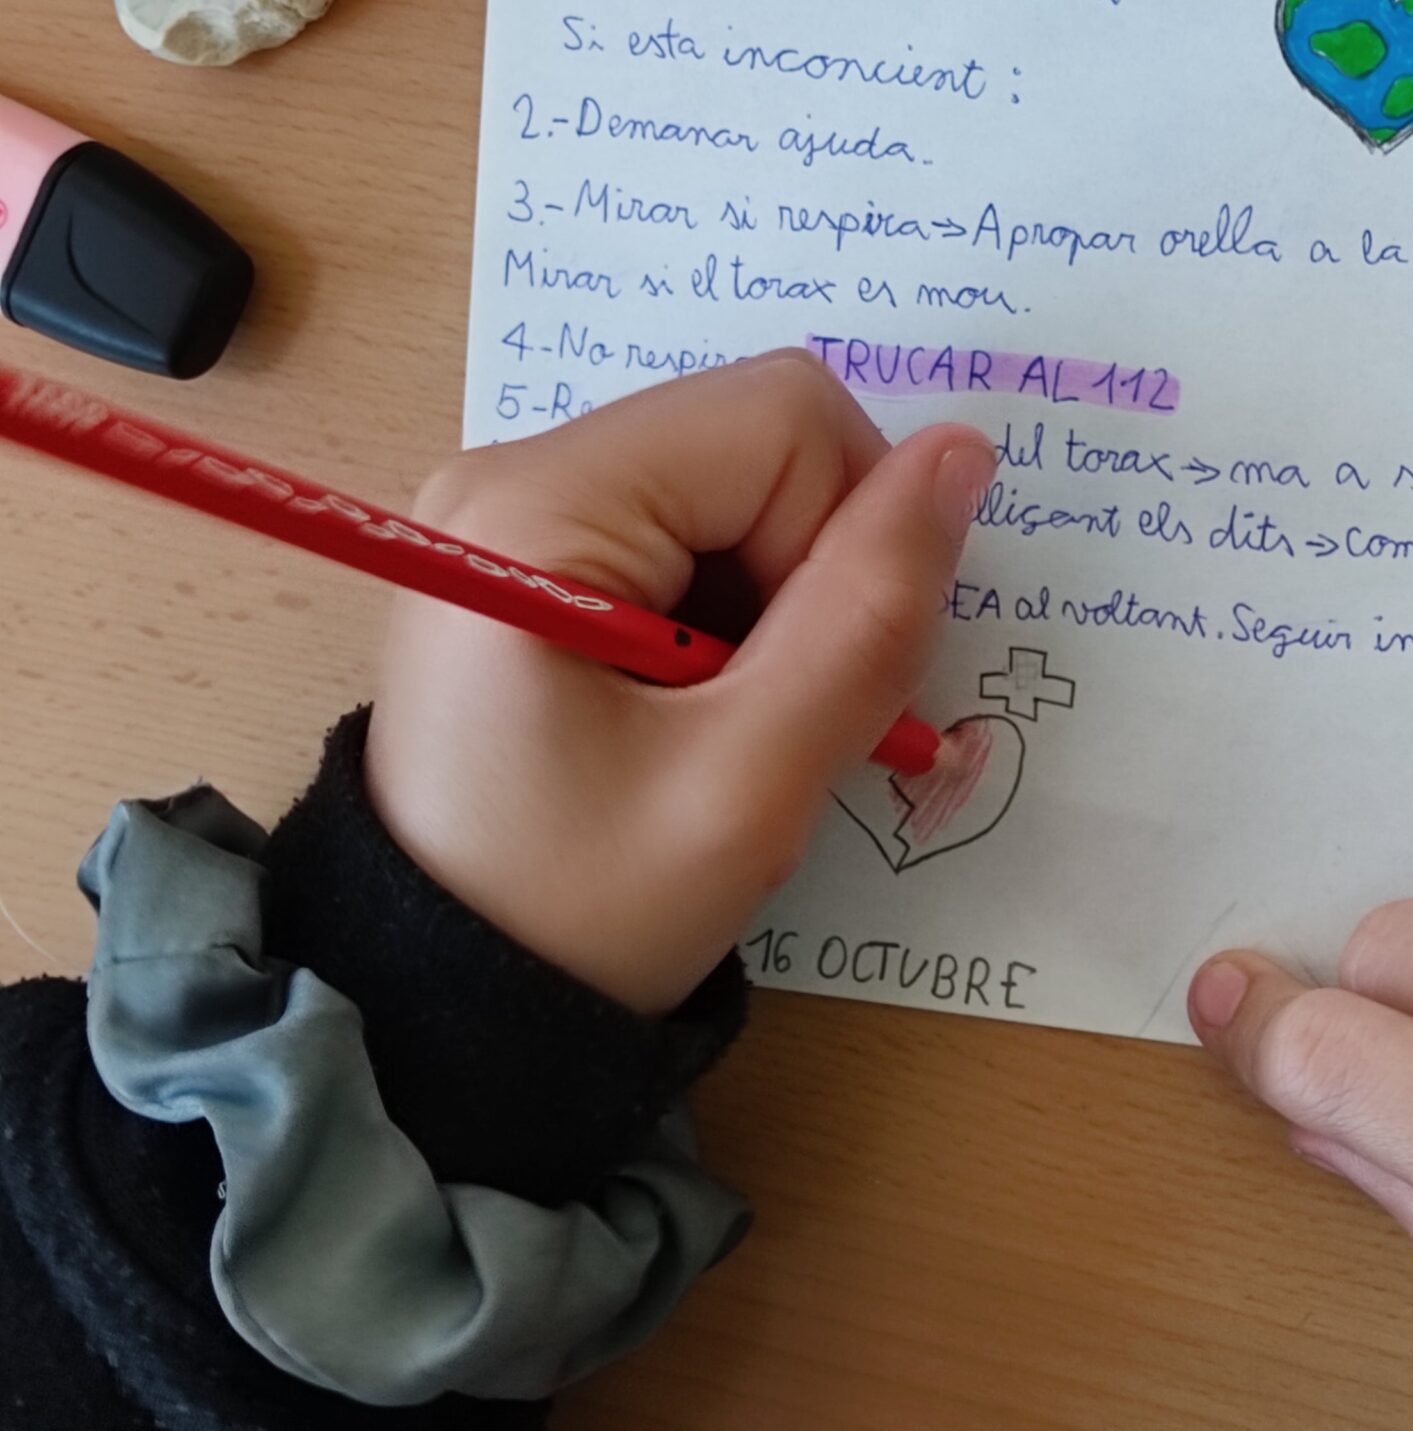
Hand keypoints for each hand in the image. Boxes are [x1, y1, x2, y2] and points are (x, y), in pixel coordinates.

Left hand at [365, 351, 993, 1015]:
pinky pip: (688, 531)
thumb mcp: (748, 783)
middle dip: (812, 570)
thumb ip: (867, 613)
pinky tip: (695, 715)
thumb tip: (962, 454)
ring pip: (739, 489)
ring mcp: (513, 511)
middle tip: (771, 716)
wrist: (432, 1013)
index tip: (801, 681)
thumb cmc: (576, 914)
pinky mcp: (529, 558)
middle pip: (760, 439)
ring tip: (727, 729)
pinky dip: (731, 615)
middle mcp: (512, 472)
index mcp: (537, 502)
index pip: (785, 417)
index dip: (845, 537)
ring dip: (778, 603)